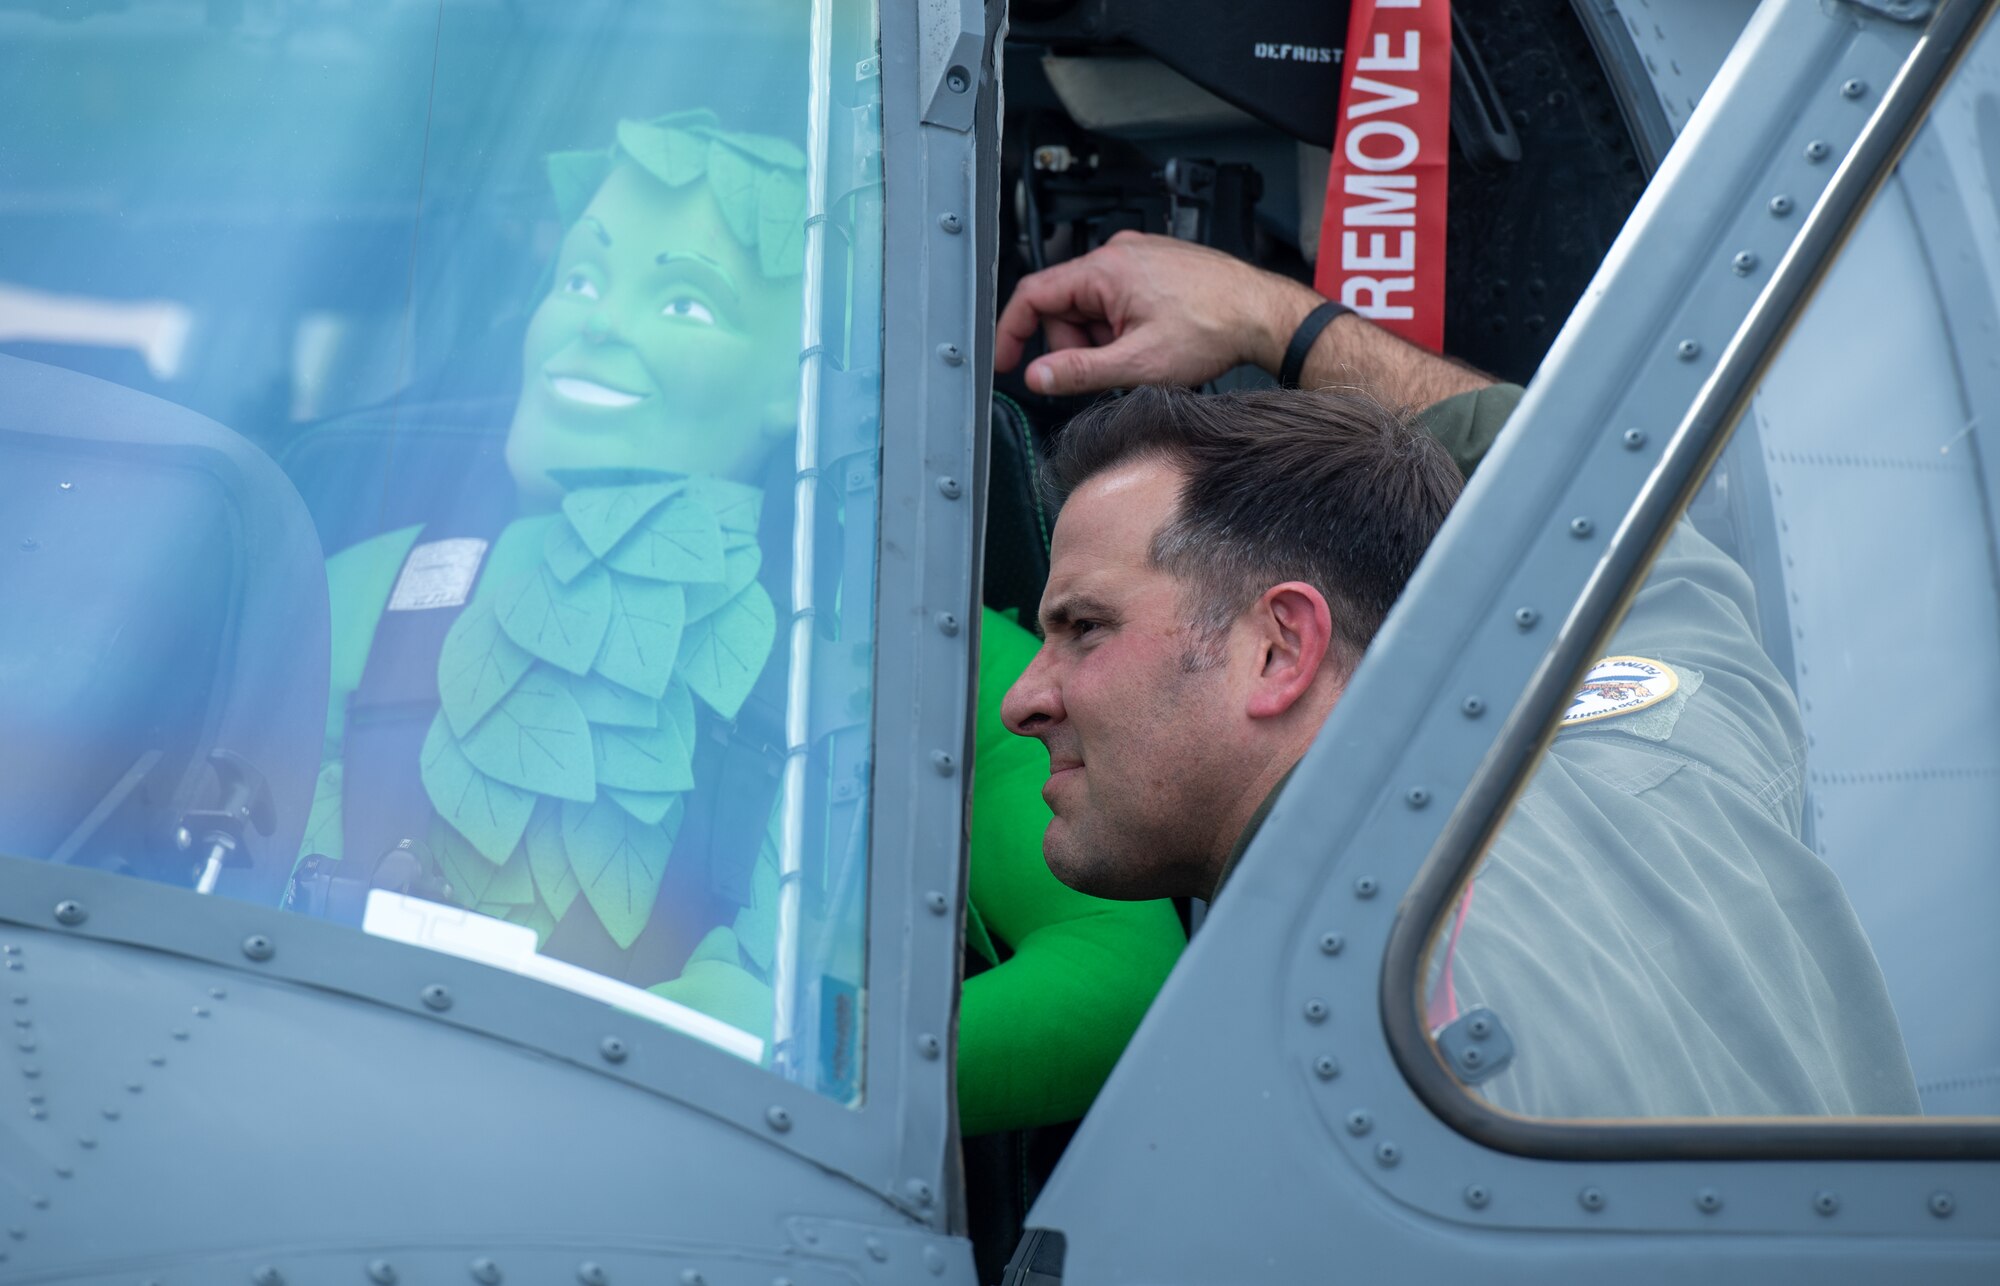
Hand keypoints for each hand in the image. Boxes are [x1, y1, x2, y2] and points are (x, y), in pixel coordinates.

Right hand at [995, 231, 1321, 395]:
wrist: (1264, 314)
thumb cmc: (1215, 329)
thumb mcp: (1138, 363)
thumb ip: (1079, 371)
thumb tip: (1038, 376)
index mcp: (1105, 268)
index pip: (1033, 295)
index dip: (1013, 332)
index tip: (1008, 362)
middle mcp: (1118, 251)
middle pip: (1064, 305)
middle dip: (1076, 344)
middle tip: (1109, 369)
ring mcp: (1138, 255)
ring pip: (1092, 305)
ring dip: (1103, 338)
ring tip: (1141, 354)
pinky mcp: (1155, 264)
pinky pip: (1116, 298)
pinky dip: (1122, 326)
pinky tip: (1152, 339)